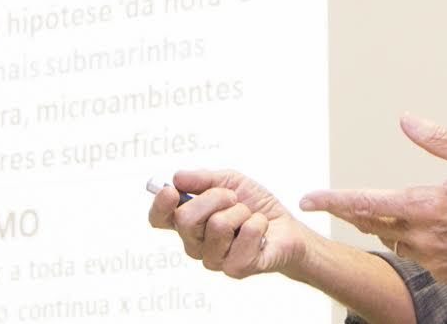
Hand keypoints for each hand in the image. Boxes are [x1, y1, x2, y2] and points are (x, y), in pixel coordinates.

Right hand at [147, 169, 313, 279]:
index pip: (159, 219)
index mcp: (189, 223)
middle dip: (215, 197)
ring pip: (217, 225)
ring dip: (241, 211)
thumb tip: (177, 177)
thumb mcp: (230, 182)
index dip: (159, 206)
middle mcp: (196, 245)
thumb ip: (204, 179)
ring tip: (249, 216)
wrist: (286, 226)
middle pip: (185, 218)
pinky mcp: (237, 269)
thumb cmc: (254, 205)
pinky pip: (244, 235)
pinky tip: (261, 231)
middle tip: (233, 198)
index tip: (171, 191)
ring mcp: (214, 260)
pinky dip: (258, 223)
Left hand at [300, 114, 446, 283]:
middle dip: (352, 211)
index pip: (367, 203)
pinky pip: (415, 254)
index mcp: (427, 206)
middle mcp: (425, 238)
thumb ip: (438, 138)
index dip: (333, 200)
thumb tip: (405, 119)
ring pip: (392, 240)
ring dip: (382, 224)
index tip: (308, 198)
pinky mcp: (446, 272)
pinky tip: (424, 227)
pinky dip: (410, 238)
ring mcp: (434, 260)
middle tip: (337, 202)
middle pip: (372, 224)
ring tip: (378, 209)